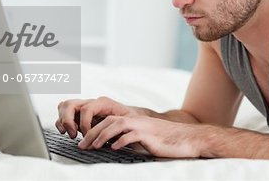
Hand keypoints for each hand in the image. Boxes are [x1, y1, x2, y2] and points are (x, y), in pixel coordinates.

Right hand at [55, 96, 140, 137]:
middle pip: (70, 104)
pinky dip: (62, 123)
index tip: (88, 136)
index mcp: (103, 102)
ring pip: (64, 106)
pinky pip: (64, 113)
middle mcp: (91, 103)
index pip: (86, 109)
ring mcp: (84, 107)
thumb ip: (115, 127)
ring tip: (70, 134)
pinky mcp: (79, 115)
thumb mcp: (127, 122)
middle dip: (68, 121)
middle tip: (73, 135)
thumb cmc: (131, 121)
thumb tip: (104, 136)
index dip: (84, 124)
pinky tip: (68, 132)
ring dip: (63, 121)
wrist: (133, 120)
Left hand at [78, 115, 206, 157]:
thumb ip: (128, 138)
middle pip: (108, 121)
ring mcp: (142, 126)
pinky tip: (114, 148)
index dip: (93, 129)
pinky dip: (122, 141)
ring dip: (102, 136)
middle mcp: (135, 120)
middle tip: (81, 145)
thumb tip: (110, 145)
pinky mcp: (149, 135)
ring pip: (117, 125)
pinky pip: (132, 135)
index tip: (83, 140)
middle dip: (92, 133)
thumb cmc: (164, 141)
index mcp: (132, 120)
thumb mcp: (142, 138)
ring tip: (93, 146)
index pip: (107, 120)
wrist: (186, 139)